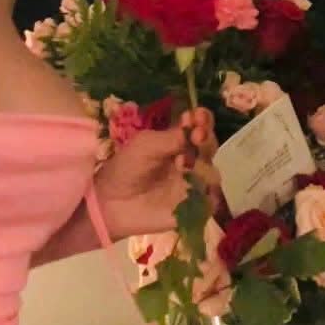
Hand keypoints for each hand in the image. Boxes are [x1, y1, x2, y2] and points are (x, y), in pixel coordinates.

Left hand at [94, 105, 224, 238]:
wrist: (112, 202)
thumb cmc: (126, 168)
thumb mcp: (146, 145)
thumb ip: (172, 137)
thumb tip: (197, 128)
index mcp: (179, 142)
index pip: (200, 127)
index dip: (203, 120)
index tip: (198, 116)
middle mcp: (190, 161)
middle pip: (209, 147)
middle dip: (206, 138)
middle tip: (197, 134)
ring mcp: (193, 184)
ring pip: (212, 171)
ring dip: (202, 163)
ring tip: (183, 161)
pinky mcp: (194, 207)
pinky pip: (210, 199)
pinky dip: (205, 190)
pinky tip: (191, 184)